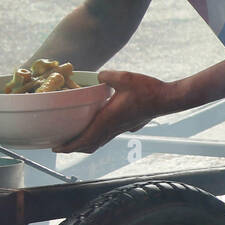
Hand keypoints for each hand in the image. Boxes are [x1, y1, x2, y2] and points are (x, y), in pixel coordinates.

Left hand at [53, 70, 171, 153]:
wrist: (168, 99)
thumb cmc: (148, 90)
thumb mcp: (124, 78)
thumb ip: (106, 76)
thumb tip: (98, 76)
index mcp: (108, 120)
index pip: (84, 140)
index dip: (69, 146)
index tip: (56, 148)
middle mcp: (113, 128)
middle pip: (90, 146)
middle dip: (74, 149)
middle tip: (61, 146)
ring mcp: (121, 129)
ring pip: (99, 143)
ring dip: (85, 144)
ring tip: (75, 141)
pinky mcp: (128, 125)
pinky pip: (108, 136)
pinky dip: (97, 138)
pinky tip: (97, 129)